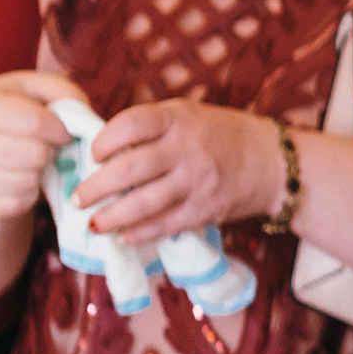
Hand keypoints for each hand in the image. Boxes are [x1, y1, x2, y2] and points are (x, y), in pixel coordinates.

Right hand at [0, 72, 82, 222]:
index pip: (34, 122)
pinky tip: (25, 177)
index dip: (60, 129)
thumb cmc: (18, 115)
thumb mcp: (37, 91)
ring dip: (43, 170)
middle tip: (50, 147)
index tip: (65, 132)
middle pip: (36, 153)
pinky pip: (23, 199)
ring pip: (30, 178)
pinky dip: (32, 190)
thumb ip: (64, 93)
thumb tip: (82, 118)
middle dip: (52, 151)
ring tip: (35, 159)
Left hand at [78, 100, 286, 241]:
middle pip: (128, 169)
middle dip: (95, 188)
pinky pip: (164, 225)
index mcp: (179, 119)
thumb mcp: (189, 116)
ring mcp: (197, 181)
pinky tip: (122, 236)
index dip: (103, 141)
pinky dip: (138, 233)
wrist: (274, 161)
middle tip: (78, 198)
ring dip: (110, 216)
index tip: (93, 155)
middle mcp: (188, 148)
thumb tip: (102, 151)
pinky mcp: (206, 209)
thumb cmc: (223, 135)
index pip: (129, 125)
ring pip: (142, 203)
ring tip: (93, 224)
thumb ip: (151, 128)